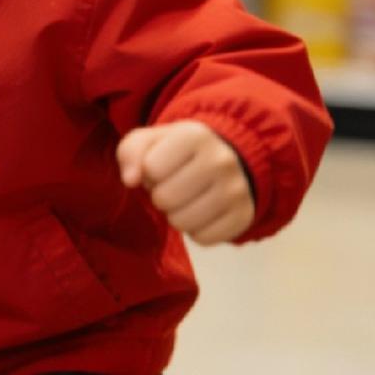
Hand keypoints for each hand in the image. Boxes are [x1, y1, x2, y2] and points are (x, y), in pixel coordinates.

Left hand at [117, 120, 254, 245]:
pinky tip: (201, 212)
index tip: (162, 166)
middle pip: (165, 198)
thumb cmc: (178, 150)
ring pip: (182, 222)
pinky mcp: (244, 216)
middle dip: (160, 196)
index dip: (149, 172)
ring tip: (185, 199)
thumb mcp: (151, 140)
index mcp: (195, 136)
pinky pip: (202, 238)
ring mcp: (236, 190)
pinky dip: (195, 230)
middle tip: (172, 186)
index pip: (151, 168)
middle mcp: (221, 161)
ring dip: (175, 215)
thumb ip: (130, 153)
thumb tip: (130, 180)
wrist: (228, 157)